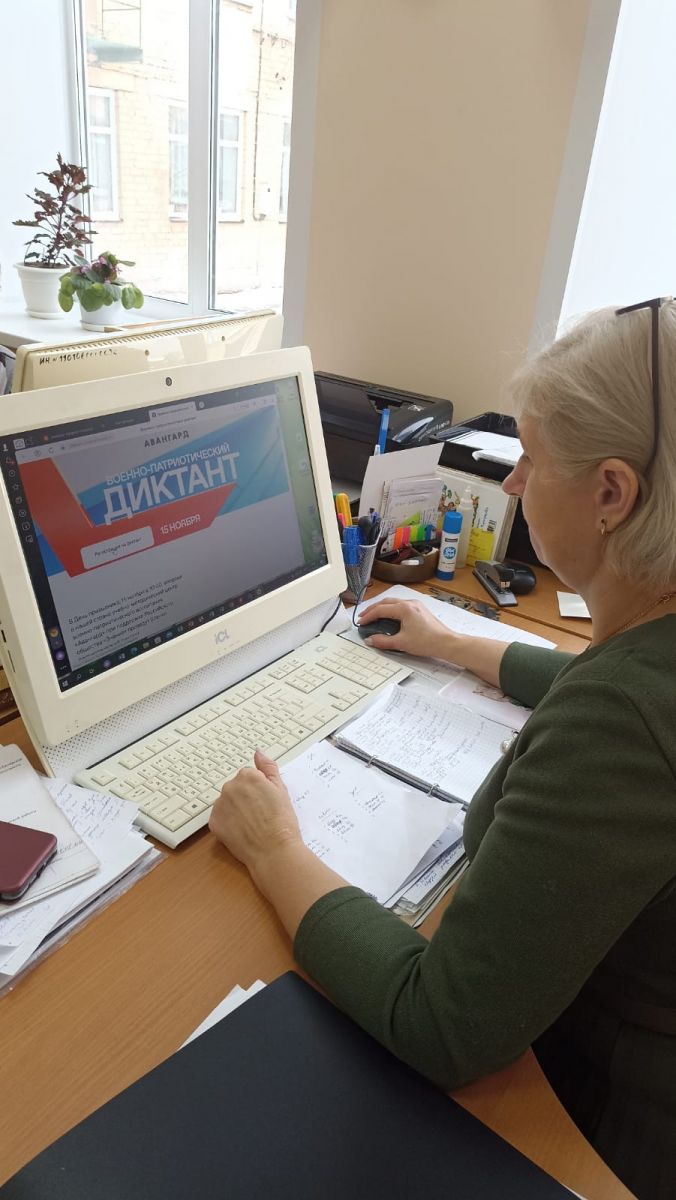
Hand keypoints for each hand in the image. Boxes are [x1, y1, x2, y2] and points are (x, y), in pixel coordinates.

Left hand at [209, 751, 302, 870]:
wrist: (274, 851)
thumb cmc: (281, 823)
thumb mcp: (281, 790)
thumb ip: (268, 767)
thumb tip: (258, 752)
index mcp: (248, 776)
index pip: (248, 776)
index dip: (259, 790)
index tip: (266, 802)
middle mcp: (230, 787)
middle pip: (236, 788)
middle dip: (245, 798)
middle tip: (260, 814)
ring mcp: (220, 805)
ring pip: (227, 802)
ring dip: (236, 809)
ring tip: (252, 824)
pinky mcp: (214, 822)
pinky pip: (220, 818)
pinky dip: (228, 823)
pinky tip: (242, 831)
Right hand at [358, 598, 456, 658]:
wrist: (446, 643)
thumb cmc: (427, 641)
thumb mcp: (401, 643)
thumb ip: (383, 641)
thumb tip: (370, 640)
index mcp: (404, 609)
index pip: (381, 609)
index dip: (368, 616)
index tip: (361, 622)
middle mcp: (410, 603)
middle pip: (386, 603)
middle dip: (373, 609)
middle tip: (364, 617)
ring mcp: (416, 605)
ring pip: (394, 603)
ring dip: (382, 608)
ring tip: (374, 616)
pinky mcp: (420, 610)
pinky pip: (402, 606)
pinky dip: (392, 610)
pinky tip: (389, 617)